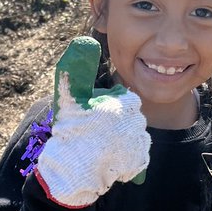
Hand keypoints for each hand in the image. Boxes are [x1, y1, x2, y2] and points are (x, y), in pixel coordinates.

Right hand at [35, 37, 150, 207]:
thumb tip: (84, 41)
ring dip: (121, 138)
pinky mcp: (140, 160)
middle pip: (130, 116)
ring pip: (133, 134)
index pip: (125, 98)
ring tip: (103, 145)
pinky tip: (110, 156)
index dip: (110, 107)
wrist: (74, 169)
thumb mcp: (72, 95)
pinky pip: (136, 153)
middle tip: (98, 133)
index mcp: (126, 102)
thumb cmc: (71, 130)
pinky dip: (125, 155)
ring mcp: (140, 141)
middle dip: (117, 123)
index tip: (98, 116)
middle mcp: (138, 120)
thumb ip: (79, 68)